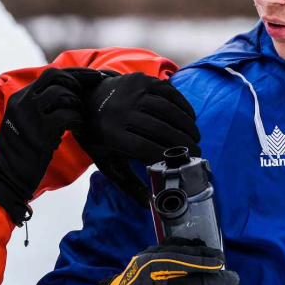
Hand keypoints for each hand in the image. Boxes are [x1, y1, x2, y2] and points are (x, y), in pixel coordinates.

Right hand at [0, 67, 84, 223]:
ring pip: (63, 95)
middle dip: (79, 82)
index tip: (93, 77)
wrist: (5, 175)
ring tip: (79, 117)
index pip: (50, 75)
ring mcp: (31, 115)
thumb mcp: (22, 121)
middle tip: (89, 95)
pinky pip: (68, 116)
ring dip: (77, 105)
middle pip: (57, 77)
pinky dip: (78, 121)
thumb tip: (68, 95)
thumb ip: (38, 106)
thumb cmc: (19, 151)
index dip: (75, 74)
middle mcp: (23, 101)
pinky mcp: (41, 131)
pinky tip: (79, 130)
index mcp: (19, 97)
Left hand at [64, 70, 201, 206]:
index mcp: (109, 134)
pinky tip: (190, 118)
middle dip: (183, 142)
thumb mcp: (108, 162)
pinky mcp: (140, 79)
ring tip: (195, 136)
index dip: (167, 157)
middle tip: (197, 151)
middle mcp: (119, 111)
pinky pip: (168, 92)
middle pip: (160, 129)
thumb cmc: (101, 137)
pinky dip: (182, 105)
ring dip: (186, 124)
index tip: (183, 164)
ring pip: (167, 109)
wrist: (87, 99)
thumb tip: (149, 205)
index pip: (144, 149)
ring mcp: (130, 91)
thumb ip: (128, 183)